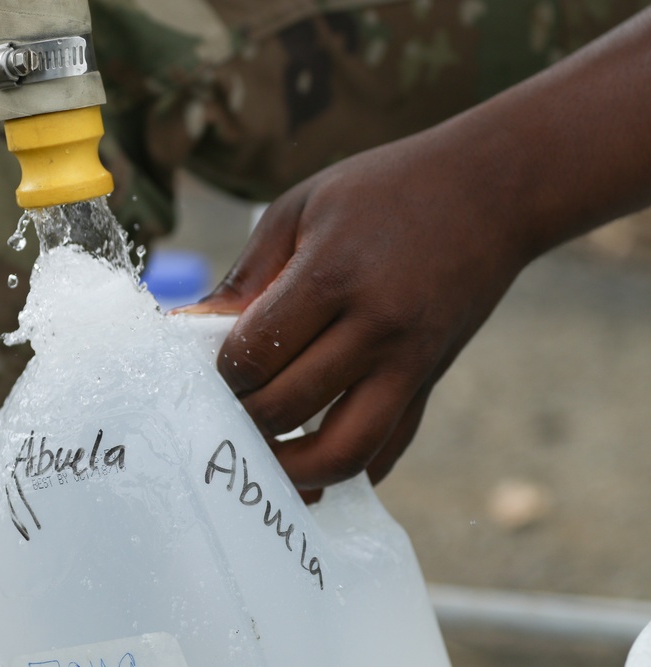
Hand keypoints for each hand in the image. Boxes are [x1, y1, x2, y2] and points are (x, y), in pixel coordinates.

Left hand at [185, 123, 532, 488]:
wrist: (493, 190)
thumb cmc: (384, 190)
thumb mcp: (301, 209)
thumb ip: (245, 276)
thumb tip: (187, 330)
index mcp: (334, 276)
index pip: (253, 354)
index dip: (219, 370)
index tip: (210, 366)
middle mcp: (376, 329)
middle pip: (286, 407)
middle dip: (241, 417)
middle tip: (222, 409)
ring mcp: (410, 364)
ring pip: (341, 453)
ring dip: (290, 468)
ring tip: (260, 457)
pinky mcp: (430, 384)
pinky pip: (387, 452)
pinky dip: (346, 472)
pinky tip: (311, 466)